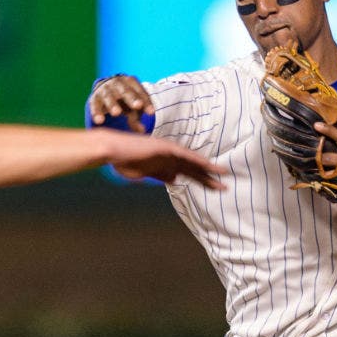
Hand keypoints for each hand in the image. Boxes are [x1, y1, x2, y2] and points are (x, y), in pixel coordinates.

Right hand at [87, 75, 153, 132]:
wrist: (105, 90)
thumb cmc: (124, 101)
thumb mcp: (132, 107)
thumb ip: (136, 118)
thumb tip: (142, 131)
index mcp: (130, 81)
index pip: (140, 91)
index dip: (146, 102)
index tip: (151, 112)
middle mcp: (117, 83)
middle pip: (125, 91)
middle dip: (132, 98)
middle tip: (138, 106)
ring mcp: (104, 89)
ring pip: (109, 96)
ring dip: (113, 104)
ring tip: (117, 113)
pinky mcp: (94, 98)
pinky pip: (95, 105)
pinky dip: (97, 113)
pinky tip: (99, 121)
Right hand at [105, 133, 226, 189]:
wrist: (112, 150)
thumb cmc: (123, 161)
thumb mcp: (145, 173)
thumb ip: (160, 175)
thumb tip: (175, 180)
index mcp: (165, 165)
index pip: (187, 174)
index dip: (201, 180)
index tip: (213, 187)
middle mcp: (169, 158)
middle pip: (193, 170)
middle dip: (209, 179)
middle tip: (224, 188)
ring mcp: (168, 152)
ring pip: (193, 162)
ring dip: (208, 168)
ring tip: (223, 174)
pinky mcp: (164, 148)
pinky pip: (185, 155)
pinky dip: (197, 160)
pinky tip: (209, 165)